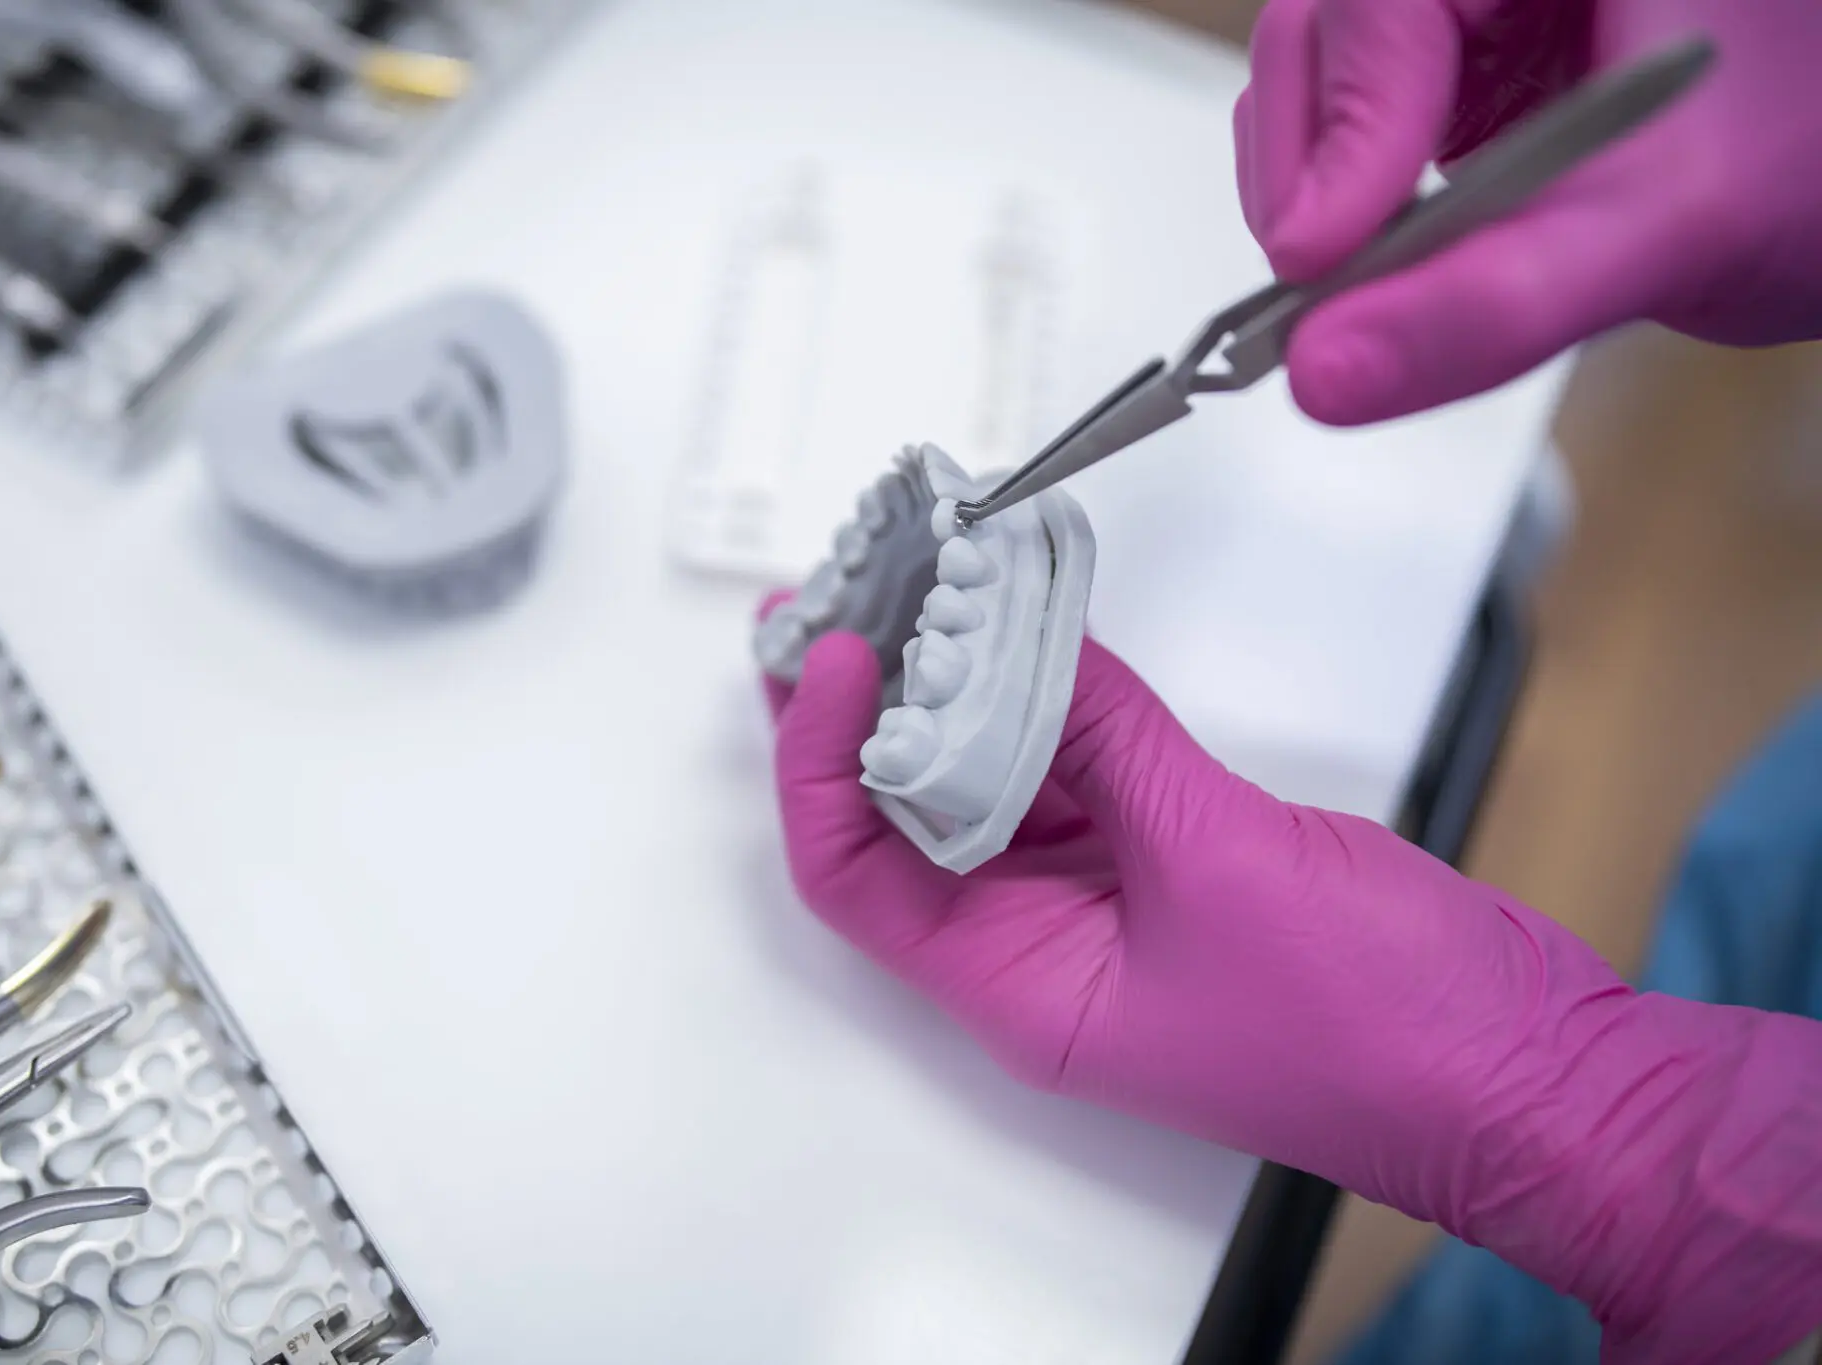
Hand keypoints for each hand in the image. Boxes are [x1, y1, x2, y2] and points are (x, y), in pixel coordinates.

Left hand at [764, 620, 1821, 1361]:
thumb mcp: (1215, 858)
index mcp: (1016, 986)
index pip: (853, 873)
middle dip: (863, 705)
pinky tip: (1033, 620)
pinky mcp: (1169, 856)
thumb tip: (1018, 643)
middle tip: (832, 595)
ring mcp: (1104, 899)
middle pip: (903, 817)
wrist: (1525, 1070)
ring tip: (917, 583)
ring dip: (952, 686)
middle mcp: (1038, 945)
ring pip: (988, 780)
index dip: (817, 760)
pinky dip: (1052, 692)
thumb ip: (1104, 737)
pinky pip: (1076, 763)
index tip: (830, 655)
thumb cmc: (1377, 1030)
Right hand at [1235, 0, 1821, 424]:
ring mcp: (1482, 5)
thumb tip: (1325, 369)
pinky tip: (1398, 264)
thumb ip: (1496, 302)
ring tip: (1367, 287)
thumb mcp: (1665, 234)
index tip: (1320, 256)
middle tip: (1320, 288)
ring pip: (1325, 76)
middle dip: (1311, 166)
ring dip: (1321, 195)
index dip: (1346, 116)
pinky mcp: (1465, 61)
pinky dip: (1352, 206)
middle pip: (1331, 26)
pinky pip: (1358, 118)